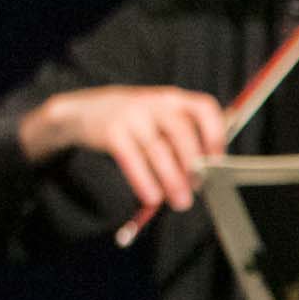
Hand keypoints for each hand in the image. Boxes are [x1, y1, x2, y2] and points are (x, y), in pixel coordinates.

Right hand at [19, 84, 223, 212]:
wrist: (82, 111)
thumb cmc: (131, 119)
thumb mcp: (157, 115)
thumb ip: (179, 135)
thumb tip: (204, 173)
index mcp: (172, 98)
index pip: (204, 108)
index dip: (215, 135)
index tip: (216, 160)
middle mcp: (154, 102)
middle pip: (181, 133)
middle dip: (193, 166)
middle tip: (196, 189)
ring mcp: (131, 115)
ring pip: (158, 150)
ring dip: (172, 180)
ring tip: (180, 201)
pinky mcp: (111, 132)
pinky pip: (132, 160)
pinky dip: (144, 181)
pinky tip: (151, 197)